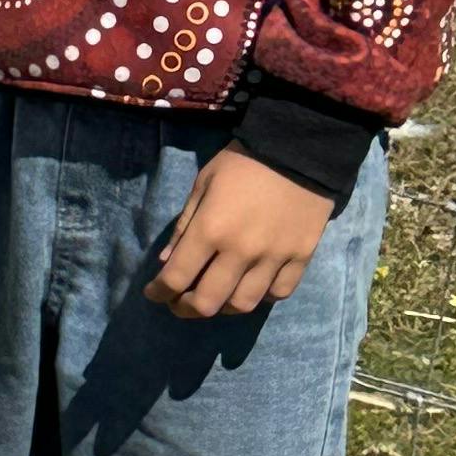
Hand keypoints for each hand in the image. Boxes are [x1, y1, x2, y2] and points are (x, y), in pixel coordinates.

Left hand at [146, 151, 334, 319]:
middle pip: (207, 303)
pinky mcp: (301, 256)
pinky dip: (261, 296)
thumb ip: (184, 226)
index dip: (158, 292)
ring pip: (243, 304)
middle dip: (185, 308)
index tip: (154, 292)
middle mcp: (241, 251)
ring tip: (215, 297)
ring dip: (222, 307)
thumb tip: (167, 262)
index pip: (176, 278)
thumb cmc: (244, 162)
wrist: (300, 147)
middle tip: (180, 302)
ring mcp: (274, 257)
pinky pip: (278, 293)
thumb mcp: (203, 184)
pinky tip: (251, 285)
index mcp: (210, 229)